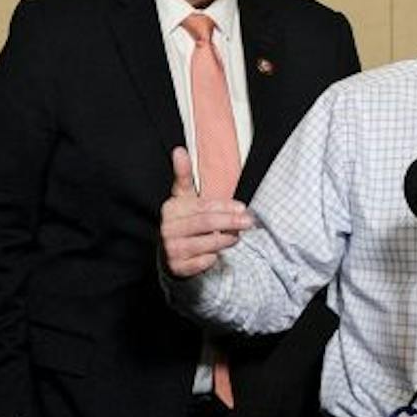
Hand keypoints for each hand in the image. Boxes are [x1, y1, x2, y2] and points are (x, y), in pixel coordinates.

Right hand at [160, 146, 250, 278]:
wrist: (171, 253)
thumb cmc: (184, 221)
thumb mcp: (183, 198)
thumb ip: (183, 175)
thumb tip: (179, 150)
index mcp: (171, 208)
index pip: (203, 206)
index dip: (225, 206)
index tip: (242, 206)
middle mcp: (167, 228)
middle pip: (206, 223)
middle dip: (231, 222)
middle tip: (249, 221)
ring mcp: (171, 249)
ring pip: (206, 243)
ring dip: (226, 240)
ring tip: (236, 237)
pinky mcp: (176, 267)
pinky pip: (202, 262)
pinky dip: (213, 258)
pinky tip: (219, 254)